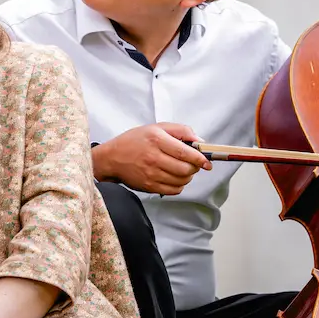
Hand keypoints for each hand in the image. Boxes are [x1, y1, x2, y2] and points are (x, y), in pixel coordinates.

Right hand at [91, 122, 211, 196]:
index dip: (200, 159)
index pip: (186, 153)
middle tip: (193, 164)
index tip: (206, 161)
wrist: (112, 158)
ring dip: (187, 176)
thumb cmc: (134, 141)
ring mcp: (151, 174)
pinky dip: (179, 185)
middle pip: (185, 169)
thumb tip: (200, 142)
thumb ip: (181, 131)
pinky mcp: (149, 186)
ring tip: (183, 169)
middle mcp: (154, 157)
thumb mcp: (157, 127)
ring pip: (181, 181)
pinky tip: (174, 177)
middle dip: (194, 168)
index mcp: (157, 140)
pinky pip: (173, 190)